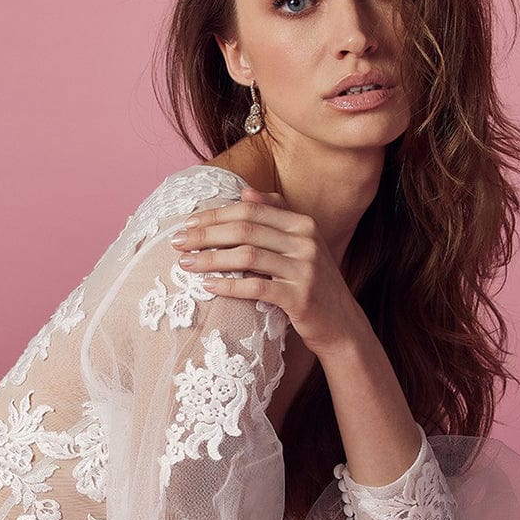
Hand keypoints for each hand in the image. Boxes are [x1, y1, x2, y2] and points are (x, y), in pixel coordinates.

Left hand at [170, 184, 363, 357]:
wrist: (341, 326)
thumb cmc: (312, 286)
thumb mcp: (300, 247)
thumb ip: (277, 218)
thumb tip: (245, 193)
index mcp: (303, 224)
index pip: (250, 211)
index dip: (215, 215)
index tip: (188, 222)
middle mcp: (306, 241)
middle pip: (245, 230)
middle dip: (206, 234)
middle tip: (177, 242)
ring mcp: (304, 269)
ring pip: (247, 256)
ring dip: (210, 259)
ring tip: (185, 264)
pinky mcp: (299, 297)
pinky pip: (255, 288)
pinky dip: (228, 286)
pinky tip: (207, 286)